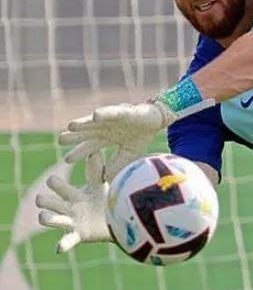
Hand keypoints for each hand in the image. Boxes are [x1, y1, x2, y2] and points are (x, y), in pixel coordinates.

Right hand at [35, 150, 112, 253]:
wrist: (118, 220)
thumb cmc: (105, 200)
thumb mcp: (100, 184)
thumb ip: (96, 169)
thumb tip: (93, 149)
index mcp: (72, 194)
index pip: (55, 186)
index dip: (53, 183)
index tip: (52, 180)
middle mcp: (67, 208)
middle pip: (47, 202)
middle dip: (43, 200)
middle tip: (42, 200)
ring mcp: (71, 222)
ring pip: (51, 220)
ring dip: (47, 219)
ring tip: (44, 217)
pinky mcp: (78, 235)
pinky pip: (67, 241)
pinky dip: (62, 244)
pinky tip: (59, 248)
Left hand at [58, 101, 174, 181]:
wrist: (156, 121)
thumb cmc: (141, 136)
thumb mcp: (128, 155)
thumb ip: (117, 165)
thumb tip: (105, 178)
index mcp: (105, 138)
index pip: (89, 146)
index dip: (78, 152)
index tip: (67, 160)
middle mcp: (104, 128)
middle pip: (86, 133)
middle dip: (74, 136)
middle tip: (60, 140)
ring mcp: (111, 119)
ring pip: (93, 121)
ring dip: (83, 123)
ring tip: (71, 126)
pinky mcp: (122, 111)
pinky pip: (111, 112)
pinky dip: (104, 114)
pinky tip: (96, 116)